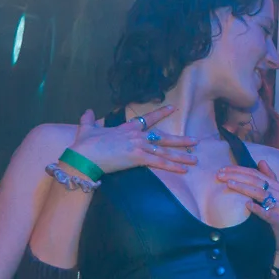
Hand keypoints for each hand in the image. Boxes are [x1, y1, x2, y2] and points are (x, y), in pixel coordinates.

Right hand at [67, 106, 199, 176]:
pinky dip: (172, 167)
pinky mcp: (137, 158)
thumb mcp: (86, 128)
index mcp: (127, 128)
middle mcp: (136, 135)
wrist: (83, 155)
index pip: (148, 119)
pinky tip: (183, 170)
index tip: (173, 108)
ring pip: (165, 151)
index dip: (161, 113)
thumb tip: (87, 111)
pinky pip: (159, 163)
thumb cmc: (85, 144)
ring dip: (181, 156)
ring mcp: (138, 146)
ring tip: (195, 159)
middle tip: (195, 141)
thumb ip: (89, 119)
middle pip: (163, 137)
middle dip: (180, 140)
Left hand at [215, 159, 278, 267]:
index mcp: (277, 186)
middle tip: (221, 176)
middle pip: (256, 182)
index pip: (256, 174)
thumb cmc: (277, 214)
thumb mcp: (274, 195)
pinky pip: (268, 214)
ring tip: (230, 184)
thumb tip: (261, 161)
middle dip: (237, 177)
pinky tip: (247, 205)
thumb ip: (268, 178)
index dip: (239, 170)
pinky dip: (258, 209)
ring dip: (244, 188)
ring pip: (261, 195)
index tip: (223, 169)